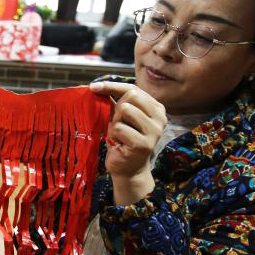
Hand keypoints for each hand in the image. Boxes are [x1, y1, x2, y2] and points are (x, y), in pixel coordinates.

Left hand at [89, 81, 166, 204]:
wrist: (129, 169)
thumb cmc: (123, 140)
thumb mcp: (121, 117)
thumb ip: (115, 101)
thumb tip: (94, 86)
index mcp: (157, 108)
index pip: (133, 88)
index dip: (112, 86)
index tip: (94, 87)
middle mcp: (160, 118)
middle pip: (131, 96)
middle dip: (117, 109)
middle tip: (117, 124)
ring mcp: (154, 131)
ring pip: (125, 110)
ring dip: (115, 122)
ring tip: (119, 134)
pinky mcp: (143, 144)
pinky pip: (119, 128)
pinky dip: (113, 135)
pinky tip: (119, 143)